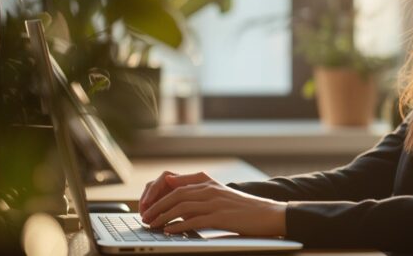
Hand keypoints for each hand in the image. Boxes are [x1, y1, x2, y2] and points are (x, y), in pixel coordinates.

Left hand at [138, 171, 287, 236]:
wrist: (268, 213)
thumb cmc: (243, 208)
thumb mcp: (220, 195)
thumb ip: (199, 193)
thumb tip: (176, 196)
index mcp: (208, 182)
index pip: (176, 183)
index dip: (159, 193)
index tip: (148, 204)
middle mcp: (210, 189)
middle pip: (175, 194)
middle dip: (156, 205)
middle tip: (145, 216)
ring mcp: (215, 202)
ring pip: (181, 206)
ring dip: (163, 216)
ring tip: (152, 224)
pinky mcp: (221, 217)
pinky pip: (194, 220)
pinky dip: (178, 225)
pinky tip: (169, 230)